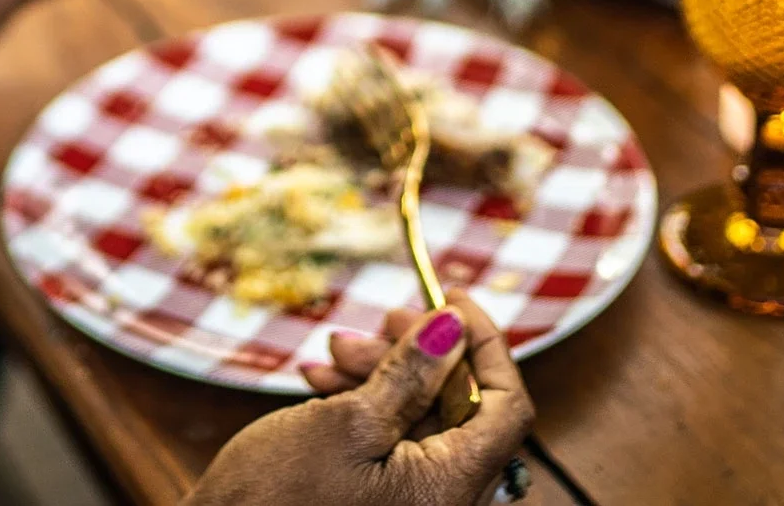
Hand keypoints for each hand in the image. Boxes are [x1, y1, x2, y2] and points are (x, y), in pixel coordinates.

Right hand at [187, 301, 534, 505]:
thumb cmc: (276, 498)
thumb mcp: (347, 421)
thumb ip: (410, 373)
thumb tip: (454, 327)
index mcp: (452, 490)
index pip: (507, 407)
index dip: (487, 344)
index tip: (453, 298)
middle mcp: (445, 502)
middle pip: (462, 408)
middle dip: (422, 355)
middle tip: (381, 319)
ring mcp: (414, 503)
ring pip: (425, 419)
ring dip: (385, 374)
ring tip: (334, 351)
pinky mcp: (382, 500)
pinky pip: (395, 441)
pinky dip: (366, 405)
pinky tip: (322, 382)